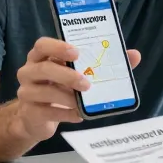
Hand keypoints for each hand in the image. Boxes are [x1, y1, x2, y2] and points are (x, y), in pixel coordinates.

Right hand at [14, 37, 141, 140]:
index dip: (57, 47)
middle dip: (66, 75)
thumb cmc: (60, 88)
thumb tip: (134, 55)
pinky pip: (48, 112)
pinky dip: (66, 114)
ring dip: (66, 97)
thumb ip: (103, 63)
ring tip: (82, 101)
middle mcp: (29, 72)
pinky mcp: (31, 112)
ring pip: (43, 92)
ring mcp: (27, 92)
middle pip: (43, 69)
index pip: (42, 45)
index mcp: (41, 57)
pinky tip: (79, 115)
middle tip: (86, 83)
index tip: (76, 53)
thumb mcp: (76, 73)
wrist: (36, 118)